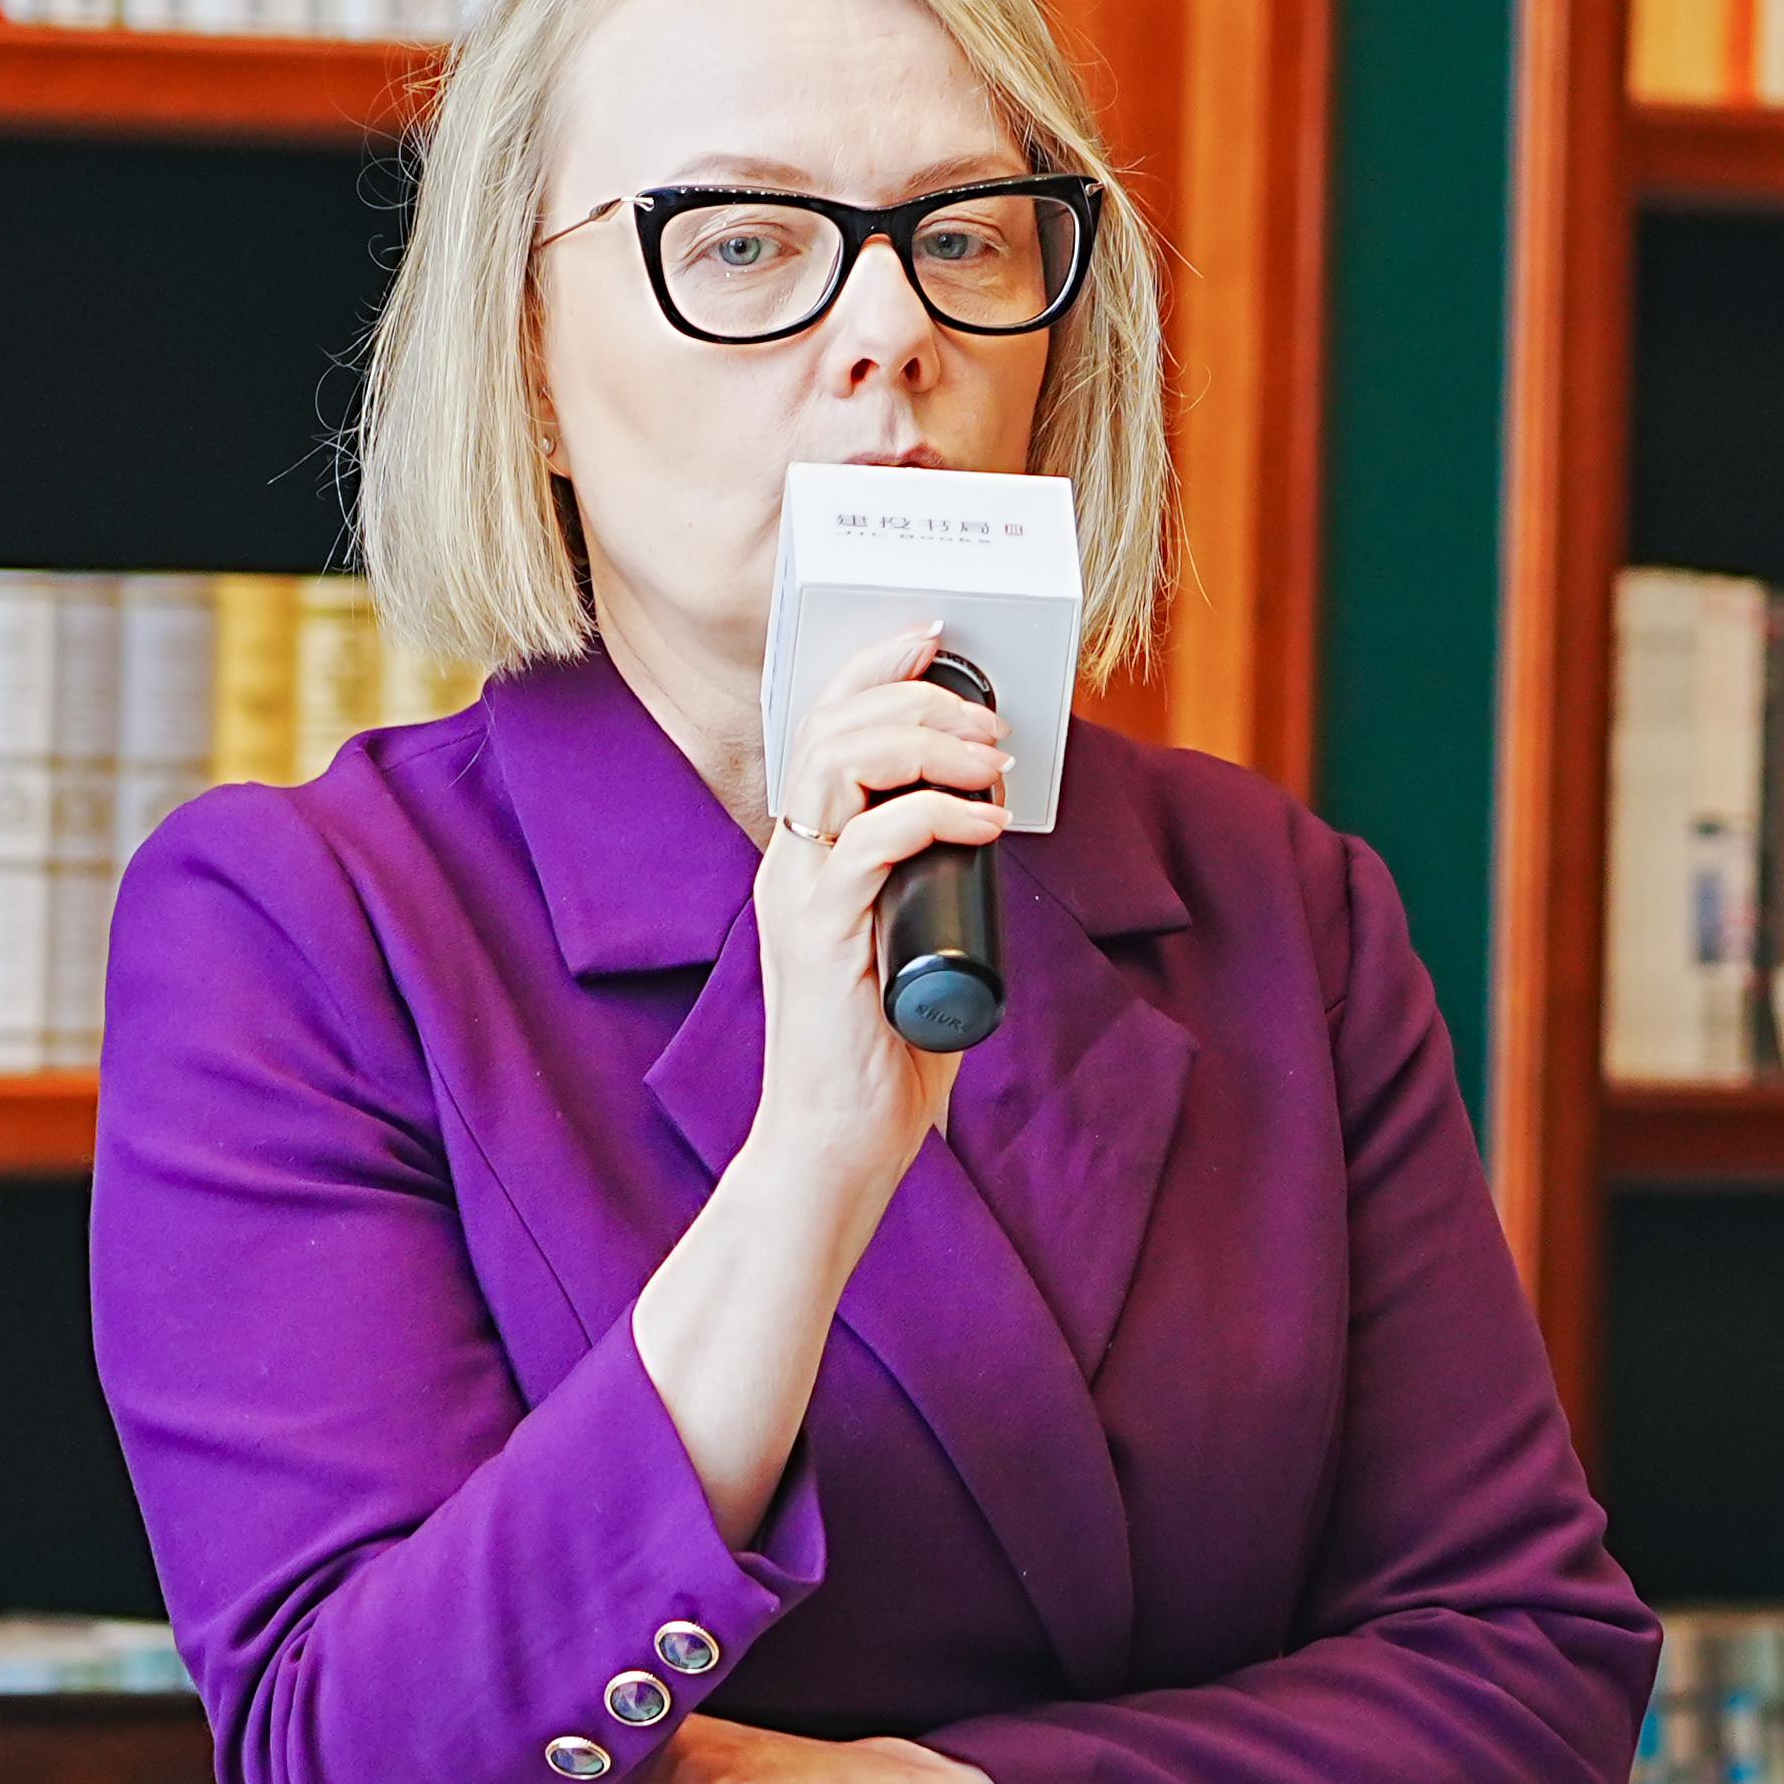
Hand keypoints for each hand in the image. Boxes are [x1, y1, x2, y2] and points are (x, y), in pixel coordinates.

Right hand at [737, 628, 1008, 1214]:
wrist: (840, 1143)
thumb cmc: (884, 1054)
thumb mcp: (916, 936)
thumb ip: (935, 880)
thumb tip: (987, 823)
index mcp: (809, 855)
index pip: (822, 727)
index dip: (872, 669)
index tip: (931, 640)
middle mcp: (793, 863)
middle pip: (831, 728)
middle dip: (918, 702)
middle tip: (990, 725)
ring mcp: (800, 897)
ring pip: (839, 767)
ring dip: (925, 744)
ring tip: (989, 762)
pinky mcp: (820, 939)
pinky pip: (868, 844)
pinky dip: (932, 814)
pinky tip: (984, 821)